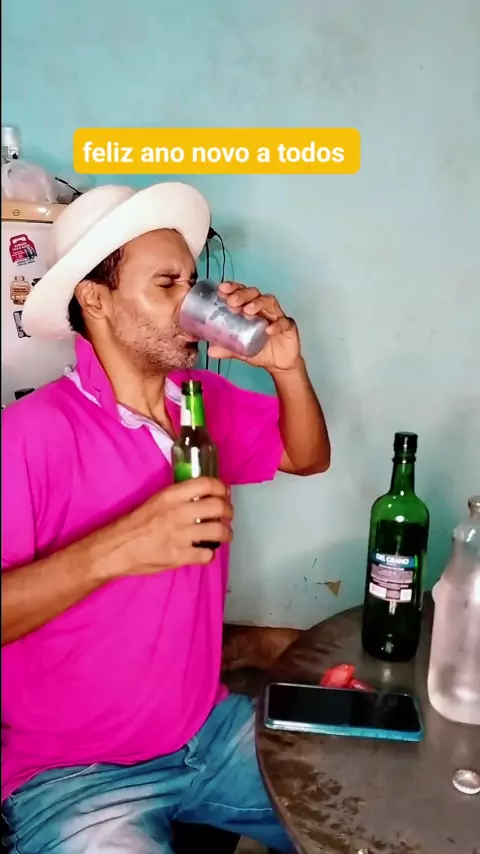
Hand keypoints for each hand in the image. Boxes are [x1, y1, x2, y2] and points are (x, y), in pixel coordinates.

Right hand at [109, 477, 232, 576]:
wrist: (117, 548)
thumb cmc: (136, 523)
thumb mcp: (156, 501)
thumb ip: (179, 497)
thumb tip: (206, 493)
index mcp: (170, 496)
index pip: (206, 483)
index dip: (221, 488)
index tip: (224, 494)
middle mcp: (177, 513)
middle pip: (218, 506)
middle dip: (228, 511)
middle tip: (227, 515)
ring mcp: (179, 535)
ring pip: (218, 531)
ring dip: (226, 533)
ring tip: (224, 534)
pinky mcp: (179, 556)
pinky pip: (207, 554)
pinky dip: (210, 554)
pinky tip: (204, 551)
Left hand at [207, 282, 301, 372]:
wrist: (279, 364)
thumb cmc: (260, 350)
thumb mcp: (240, 350)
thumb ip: (226, 349)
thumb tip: (209, 351)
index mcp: (250, 309)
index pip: (241, 293)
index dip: (232, 288)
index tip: (221, 289)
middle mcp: (263, 308)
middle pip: (254, 293)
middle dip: (242, 294)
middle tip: (232, 301)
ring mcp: (277, 315)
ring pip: (269, 302)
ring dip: (258, 303)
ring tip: (248, 310)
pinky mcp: (288, 326)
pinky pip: (284, 322)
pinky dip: (277, 325)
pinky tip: (269, 330)